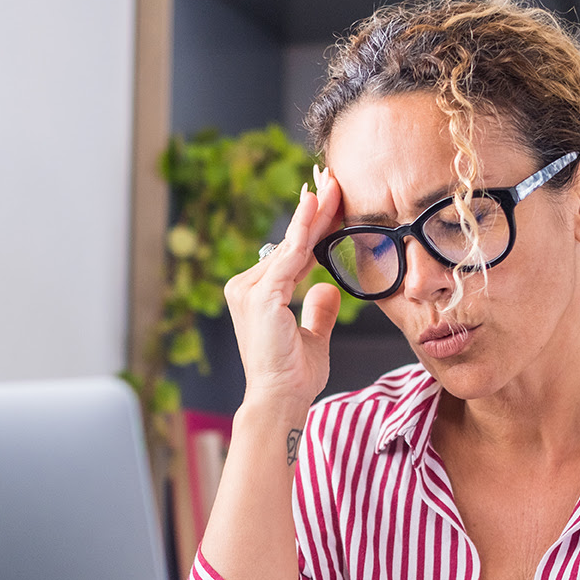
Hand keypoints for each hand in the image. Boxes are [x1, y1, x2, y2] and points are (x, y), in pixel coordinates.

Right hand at [223, 169, 342, 409]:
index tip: (330, 202)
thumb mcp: (311, 338)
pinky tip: (318, 206)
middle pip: (289, 244)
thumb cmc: (293, 378)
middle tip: (332, 179)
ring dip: (314, 213)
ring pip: (291, 245)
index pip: (290, 255)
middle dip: (314, 212)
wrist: (280, 400)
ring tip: (333, 185)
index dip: (311, 229)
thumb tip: (328, 289)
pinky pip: (290, 256)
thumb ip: (318, 312)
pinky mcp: (261, 296)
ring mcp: (249, 290)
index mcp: (256, 296)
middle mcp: (246, 288)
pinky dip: (305, 229)